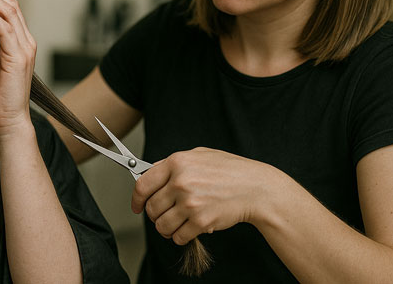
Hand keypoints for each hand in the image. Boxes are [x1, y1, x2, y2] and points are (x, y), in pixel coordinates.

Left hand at [131, 147, 277, 245]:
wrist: (256, 188)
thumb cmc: (230, 171)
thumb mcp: (199, 155)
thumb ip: (173, 163)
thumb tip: (150, 172)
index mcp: (177, 163)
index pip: (143, 184)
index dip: (136, 199)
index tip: (137, 206)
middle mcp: (181, 182)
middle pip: (151, 207)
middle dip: (154, 215)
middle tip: (163, 215)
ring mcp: (190, 202)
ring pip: (162, 225)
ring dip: (166, 228)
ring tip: (176, 224)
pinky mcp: (201, 221)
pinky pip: (178, 236)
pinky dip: (180, 236)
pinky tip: (189, 229)